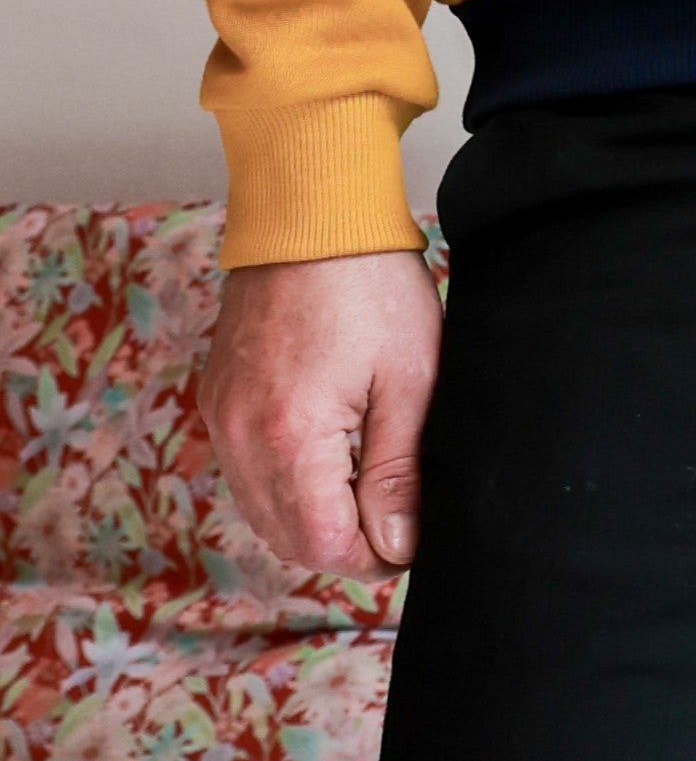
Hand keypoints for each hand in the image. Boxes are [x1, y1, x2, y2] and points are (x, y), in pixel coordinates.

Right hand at [200, 248, 441, 577]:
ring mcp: (221, 417)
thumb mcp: (409, 376)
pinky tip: (329, 442)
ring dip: (314, 511)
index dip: (376, 553)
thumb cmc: (369, 281)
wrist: (312, 208)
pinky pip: (247, 470)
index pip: (325, 548)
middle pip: (289, 540)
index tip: (412, 529)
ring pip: (265, 511)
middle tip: (397, 502)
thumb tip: (399, 545)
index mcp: (287, 437)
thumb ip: (399, 471)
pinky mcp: (218, 397)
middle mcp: (238, 437)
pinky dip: (286, 477)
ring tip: (367, 465)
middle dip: (347, 537)